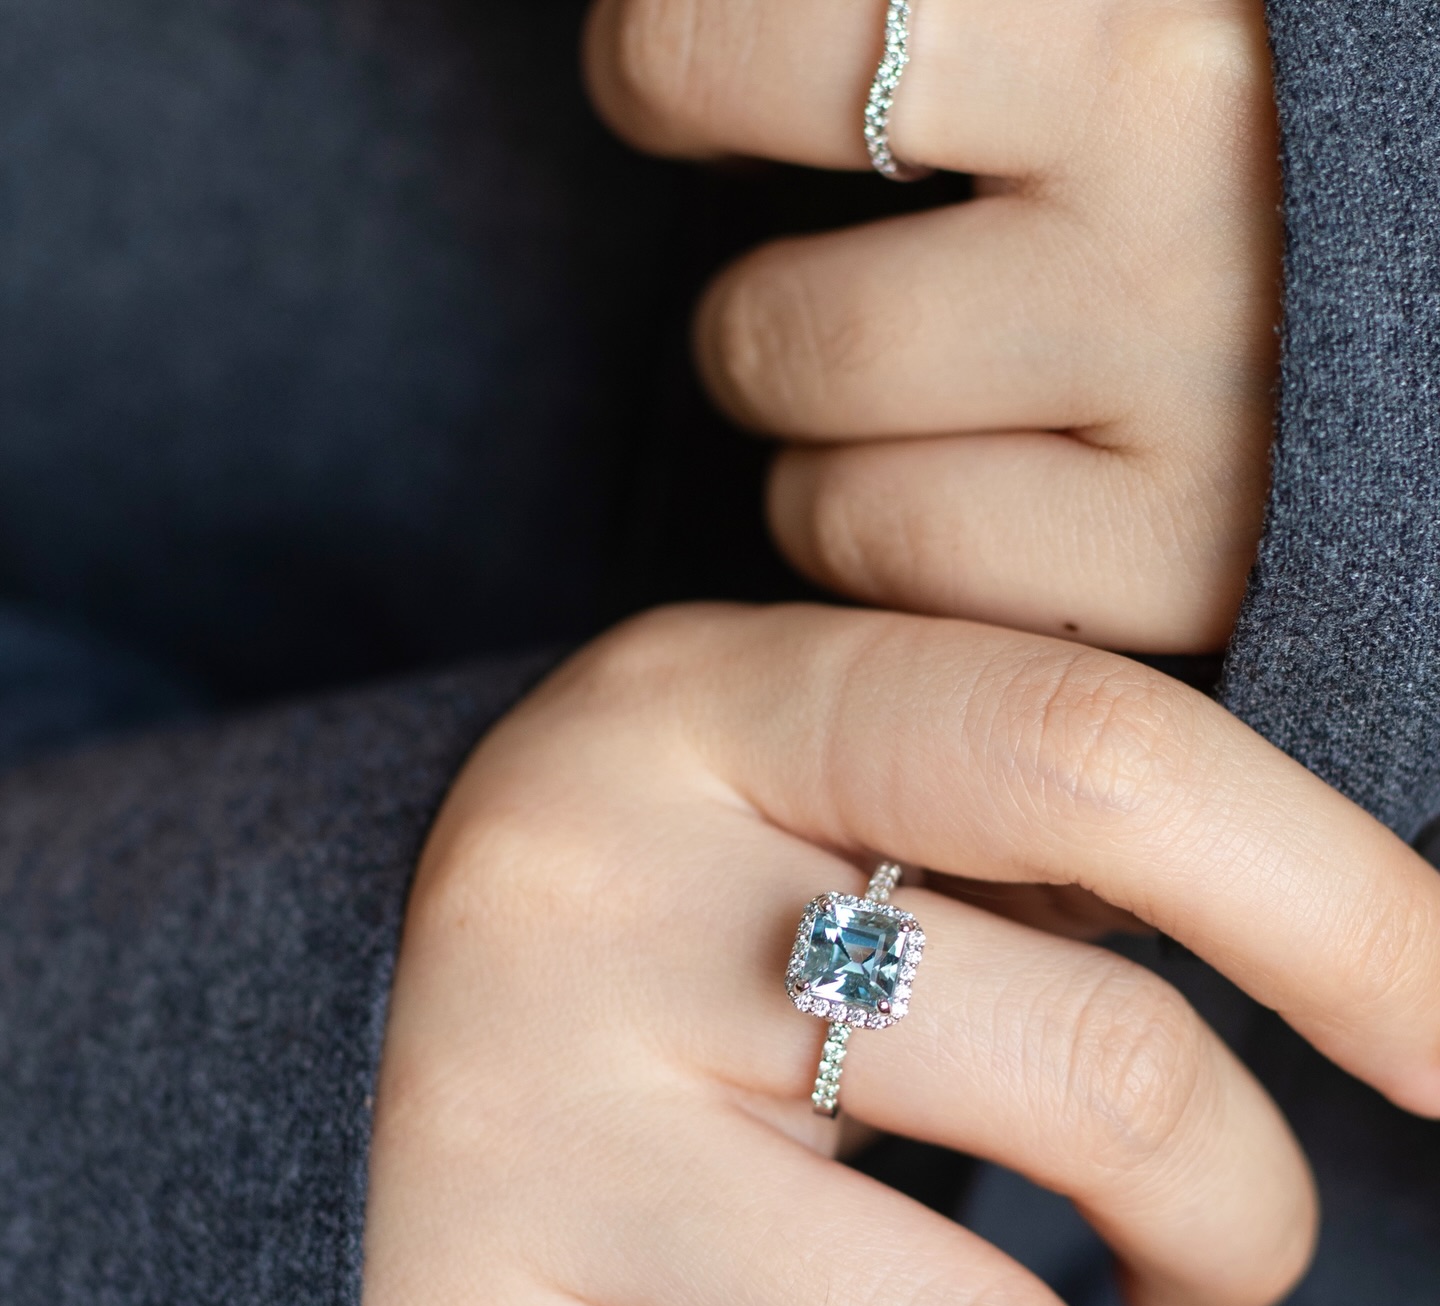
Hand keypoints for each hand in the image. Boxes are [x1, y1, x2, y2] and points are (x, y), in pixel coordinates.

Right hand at [363, 605, 1439, 1305]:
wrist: (307, 1096)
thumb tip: (1384, 964)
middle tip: (1204, 1262)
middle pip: (1107, 1078)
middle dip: (1240, 1219)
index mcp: (699, 708)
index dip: (1344, 903)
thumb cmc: (659, 955)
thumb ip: (1027, 841)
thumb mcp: (795, 808)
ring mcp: (503, 1147)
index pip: (1092, 751)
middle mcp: (582, 903)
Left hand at [585, 0, 1279, 653]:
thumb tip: (684, 39)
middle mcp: (1185, 152)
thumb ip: (954, 28)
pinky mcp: (1206, 555)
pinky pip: (914, 575)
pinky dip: (901, 558)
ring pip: (828, 474)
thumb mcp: (1126, 22)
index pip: (770, 30)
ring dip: (828, 458)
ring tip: (937, 421)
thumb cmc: (1270, 127)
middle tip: (833, 309)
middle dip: (767, 328)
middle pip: (773, 324)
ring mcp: (1204, 375)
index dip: (669, 68)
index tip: (670, 89)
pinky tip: (994, 506)